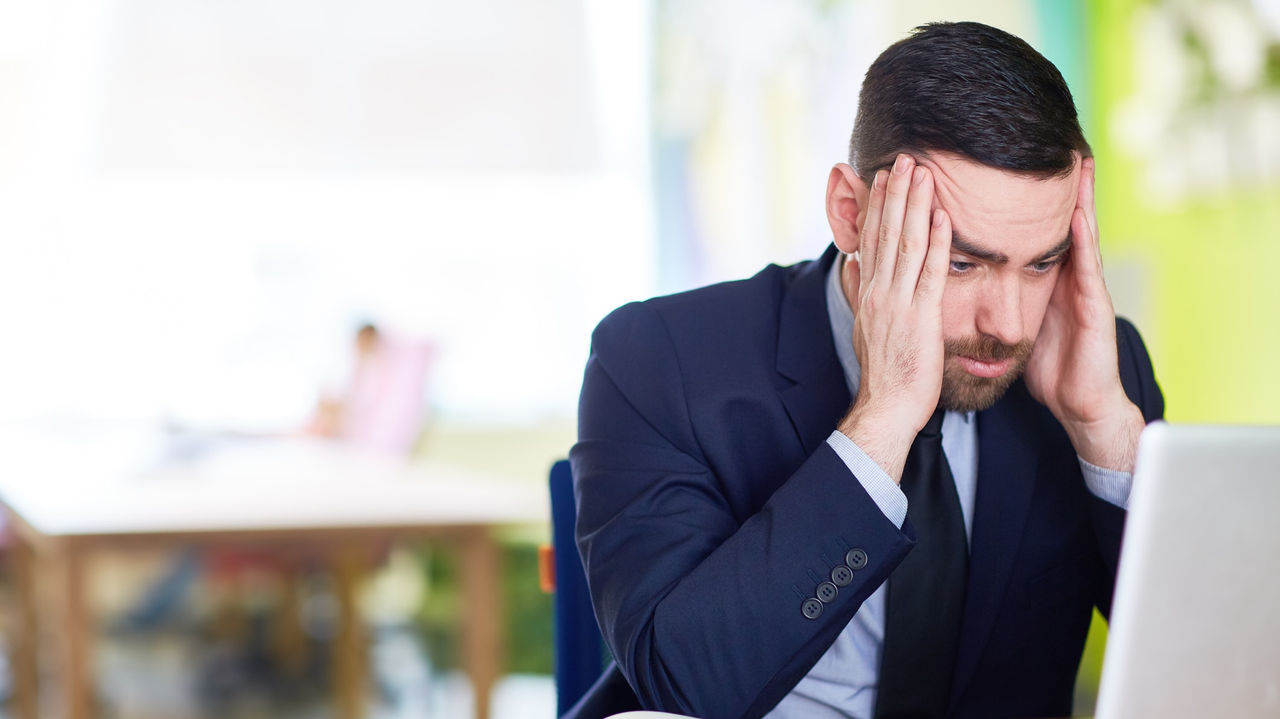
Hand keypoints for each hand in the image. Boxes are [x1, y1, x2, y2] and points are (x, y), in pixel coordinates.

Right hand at [837, 154, 951, 480]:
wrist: (887, 405)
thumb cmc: (884, 372)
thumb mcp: (864, 326)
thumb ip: (858, 291)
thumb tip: (851, 263)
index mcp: (868, 292)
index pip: (871, 239)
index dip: (878, 205)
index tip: (884, 176)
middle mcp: (879, 292)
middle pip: (886, 233)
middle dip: (895, 193)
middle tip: (904, 158)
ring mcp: (898, 303)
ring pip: (906, 244)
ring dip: (915, 206)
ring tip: (922, 173)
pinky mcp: (921, 317)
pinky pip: (930, 273)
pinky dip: (936, 243)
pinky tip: (942, 217)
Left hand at [1024, 157, 1143, 470]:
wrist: (1078, 405)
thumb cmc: (1050, 367)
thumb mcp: (1019, 326)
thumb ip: (1004, 300)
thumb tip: (970, 284)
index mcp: (1046, 280)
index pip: (1034, 231)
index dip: (1023, 201)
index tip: (1009, 166)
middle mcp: (1068, 277)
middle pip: (1063, 222)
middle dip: (1061, 186)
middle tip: (1059, 142)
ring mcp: (1084, 289)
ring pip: (1080, 235)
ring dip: (1080, 199)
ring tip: (1077, 162)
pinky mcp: (1094, 307)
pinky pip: (1087, 268)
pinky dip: (1083, 240)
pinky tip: (1077, 217)